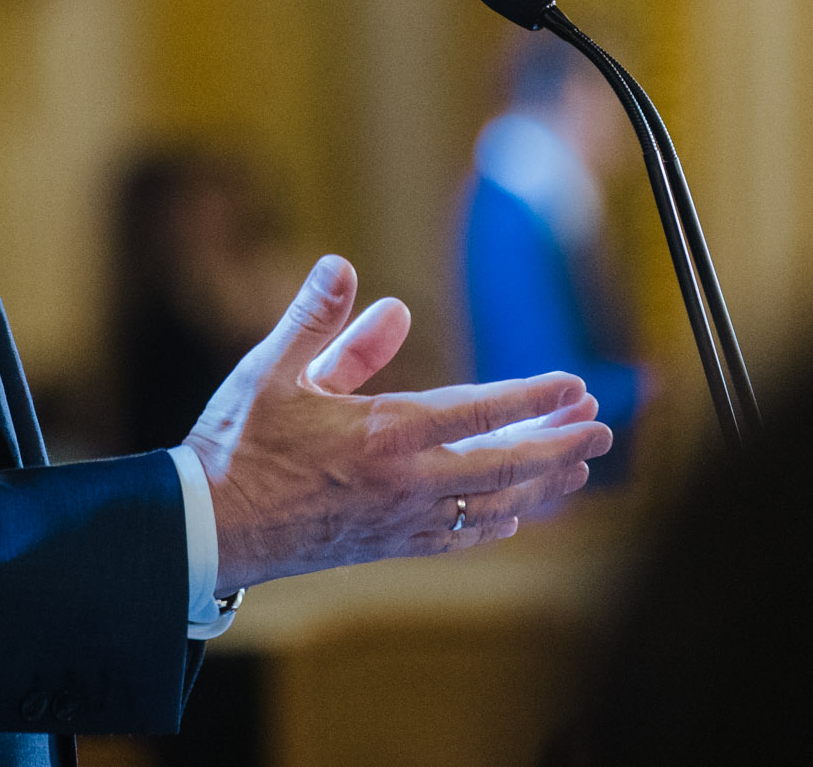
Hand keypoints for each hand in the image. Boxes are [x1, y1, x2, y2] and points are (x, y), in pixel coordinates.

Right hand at [182, 255, 612, 590]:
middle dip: (559, 447)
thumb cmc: (237, 444)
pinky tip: (515, 514)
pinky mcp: (388, 545)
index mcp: (384, 434)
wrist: (208, 530)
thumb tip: (345, 267)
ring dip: (540, 485)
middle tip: (604, 431)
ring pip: (491, 506)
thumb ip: (318, 319)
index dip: (534, 398)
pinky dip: (497, 521)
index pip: (480, 413)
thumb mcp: (271, 369)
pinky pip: (460, 536)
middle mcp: (405, 483)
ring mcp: (401, 522)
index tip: (575, 385)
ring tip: (578, 469)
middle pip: (504, 466)